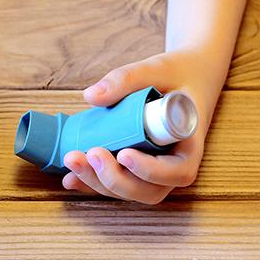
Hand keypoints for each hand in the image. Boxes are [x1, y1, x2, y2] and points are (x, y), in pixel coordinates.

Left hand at [62, 50, 225, 203]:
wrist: (187, 76)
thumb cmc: (178, 73)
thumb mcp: (158, 68)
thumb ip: (126, 79)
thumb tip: (91, 96)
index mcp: (190, 145)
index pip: (178, 172)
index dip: (149, 171)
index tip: (124, 154)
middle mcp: (174, 165)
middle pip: (148, 191)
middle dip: (114, 179)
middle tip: (91, 154)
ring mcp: (155, 172)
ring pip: (129, 191)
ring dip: (98, 182)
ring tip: (72, 160)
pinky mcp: (135, 170)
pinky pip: (115, 184)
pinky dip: (92, 183)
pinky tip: (69, 177)